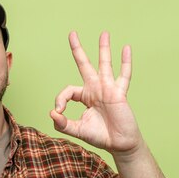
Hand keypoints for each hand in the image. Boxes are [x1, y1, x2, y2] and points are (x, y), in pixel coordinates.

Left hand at [49, 31, 141, 154]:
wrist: (120, 144)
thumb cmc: (100, 136)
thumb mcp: (77, 130)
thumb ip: (62, 124)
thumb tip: (52, 113)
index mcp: (84, 97)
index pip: (68, 91)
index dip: (60, 100)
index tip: (59, 111)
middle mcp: (95, 89)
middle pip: (85, 65)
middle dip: (77, 50)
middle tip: (72, 33)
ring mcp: (108, 89)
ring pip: (105, 65)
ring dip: (103, 49)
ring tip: (104, 33)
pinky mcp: (119, 93)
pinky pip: (123, 76)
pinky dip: (125, 62)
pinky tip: (126, 48)